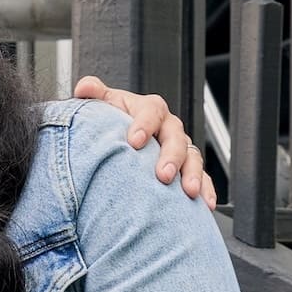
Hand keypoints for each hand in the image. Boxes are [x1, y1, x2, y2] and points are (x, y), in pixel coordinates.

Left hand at [73, 75, 216, 208]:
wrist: (123, 141)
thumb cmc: (116, 122)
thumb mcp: (105, 106)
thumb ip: (95, 95)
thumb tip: (85, 87)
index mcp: (150, 110)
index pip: (152, 111)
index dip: (145, 124)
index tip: (134, 140)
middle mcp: (168, 128)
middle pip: (175, 138)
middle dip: (171, 156)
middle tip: (163, 174)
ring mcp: (180, 149)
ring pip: (192, 158)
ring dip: (192, 175)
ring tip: (188, 191)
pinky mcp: (187, 169)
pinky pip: (202, 178)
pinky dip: (206, 191)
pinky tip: (205, 204)